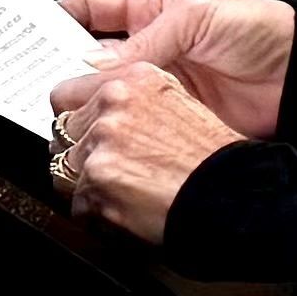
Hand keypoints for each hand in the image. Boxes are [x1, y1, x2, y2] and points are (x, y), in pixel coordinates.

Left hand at [47, 57, 236, 242]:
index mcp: (133, 79)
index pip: (66, 93)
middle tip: (104, 172)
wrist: (235, 197)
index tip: (77, 134)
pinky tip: (125, 213)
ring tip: (120, 196)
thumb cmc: (215, 159)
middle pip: (61, 132)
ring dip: (86, 187)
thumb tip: (95, 114)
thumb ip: (134, 103)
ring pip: (63, 169)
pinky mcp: (97, 179)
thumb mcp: (178, 106)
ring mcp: (102, 141)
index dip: (72, 120)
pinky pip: (77, 205)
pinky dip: (96, 216)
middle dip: (77, 155)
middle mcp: (114, 103)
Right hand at [56, 0, 295, 139]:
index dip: (58, 16)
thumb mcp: (195, 18)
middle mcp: (148, 48)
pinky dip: (118, 126)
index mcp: (150, 10)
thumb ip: (143, 41)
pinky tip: (99, 130)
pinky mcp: (174, 117)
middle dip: (63, 63)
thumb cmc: (257, 29)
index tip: (26, 29)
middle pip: (91, 56)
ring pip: (109, 92)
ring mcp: (160, 84)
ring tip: (60, 108)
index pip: (92, 9)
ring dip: (87, 100)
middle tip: (33, 77)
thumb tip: (91, 61)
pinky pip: (138, 121)